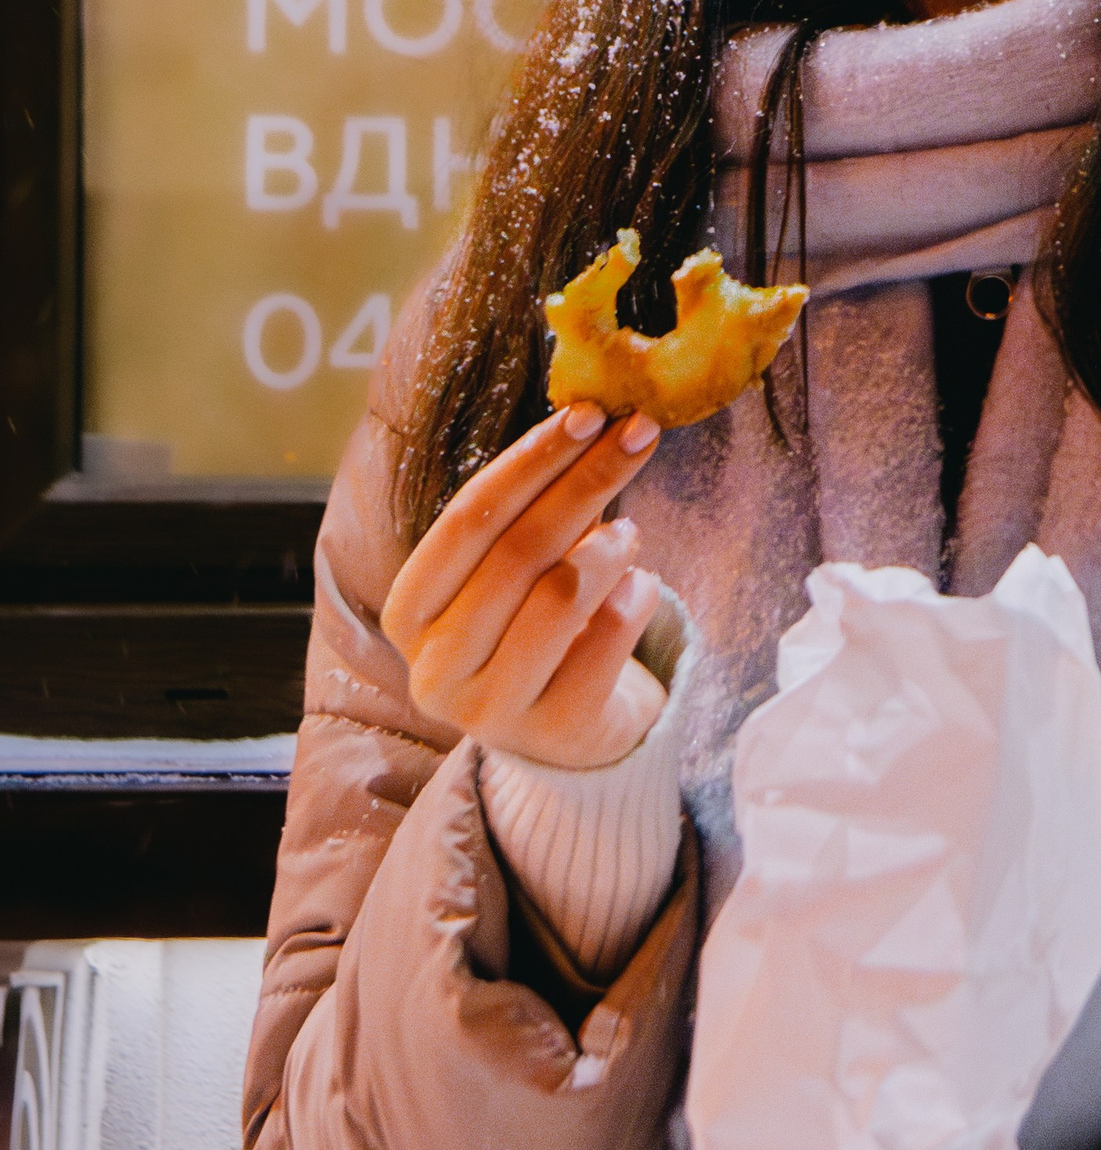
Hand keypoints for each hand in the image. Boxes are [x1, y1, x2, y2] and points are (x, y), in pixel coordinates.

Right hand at [382, 402, 664, 769]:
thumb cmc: (531, 631)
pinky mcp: (553, 733)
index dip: (530, 461)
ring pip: (560, 596)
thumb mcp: (513, 573)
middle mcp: (435, 664)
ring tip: (629, 534)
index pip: (468, 518)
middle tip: (637, 433)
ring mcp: (489, 708)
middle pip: (518, 550)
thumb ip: (532, 511)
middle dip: (585, 480)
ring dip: (609, 548)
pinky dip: (633, 602)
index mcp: (408, 610)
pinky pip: (605, 645)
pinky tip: (642, 588)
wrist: (563, 736)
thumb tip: (590, 419)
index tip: (587, 413)